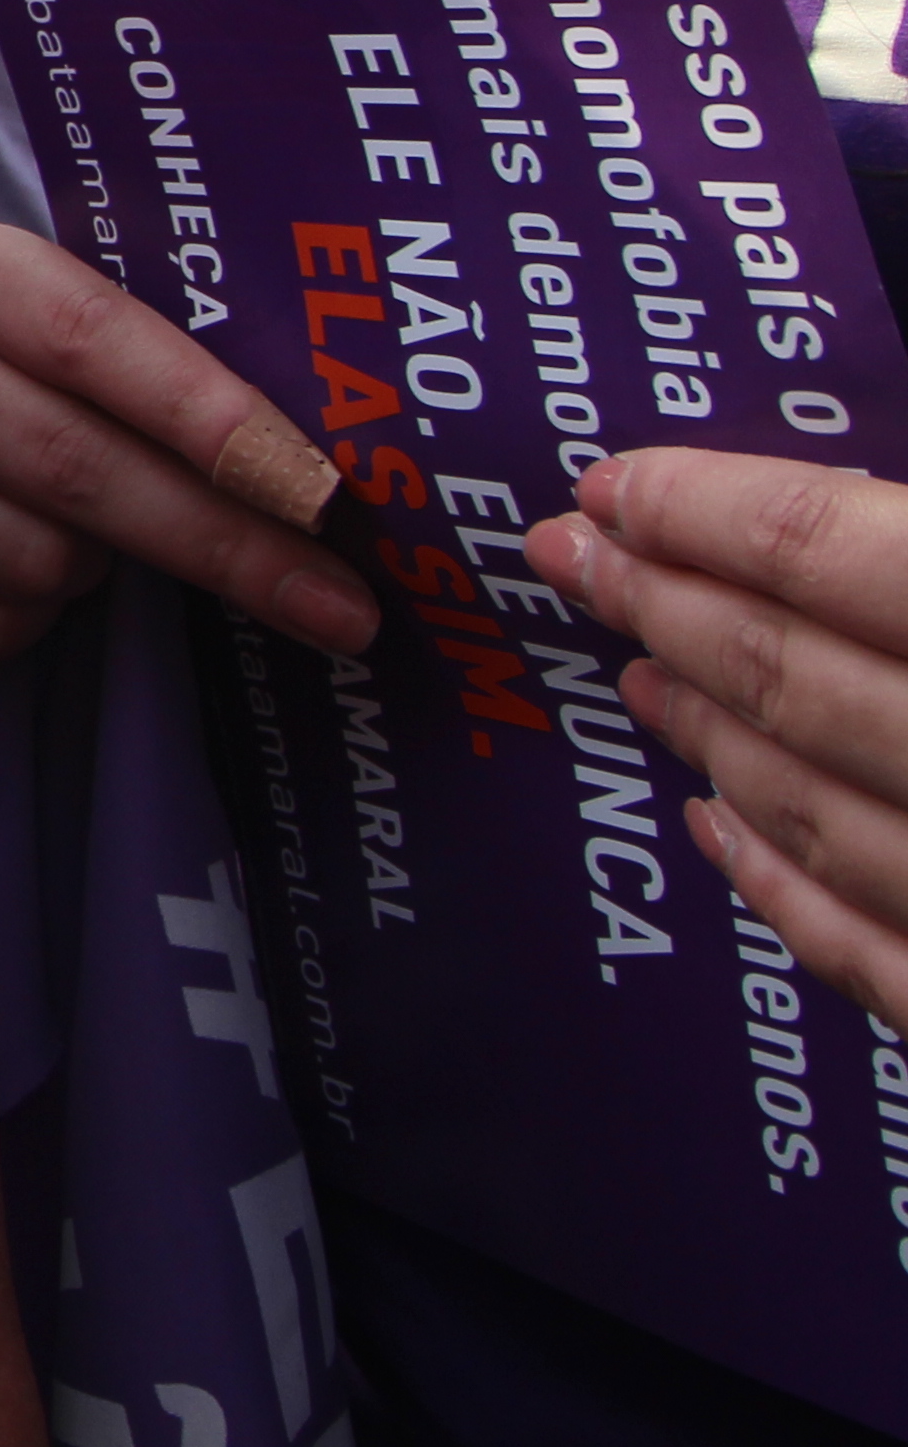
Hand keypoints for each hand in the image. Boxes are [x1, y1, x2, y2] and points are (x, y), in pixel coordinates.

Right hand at [0, 224, 371, 666]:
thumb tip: (323, 477)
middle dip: (225, 541)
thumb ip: (174, 368)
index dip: (212, 418)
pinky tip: (30, 575)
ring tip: (102, 538)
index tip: (317, 491)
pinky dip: (38, 620)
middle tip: (341, 607)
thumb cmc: (40, 370)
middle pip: (78, 464)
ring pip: (32, 556)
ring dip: (103, 572)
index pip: (97, 336)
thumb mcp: (87, 329)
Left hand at [540, 451, 907, 1021]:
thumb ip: (906, 544)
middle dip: (663, 611)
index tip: (607, 491)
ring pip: (813, 811)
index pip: (825, 549)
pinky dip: (778, 886)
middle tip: (571, 561)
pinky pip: (867, 954)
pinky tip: (710, 826)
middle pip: (790, 678)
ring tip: (636, 680)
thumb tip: (834, 504)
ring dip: (706, 734)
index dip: (700, 510)